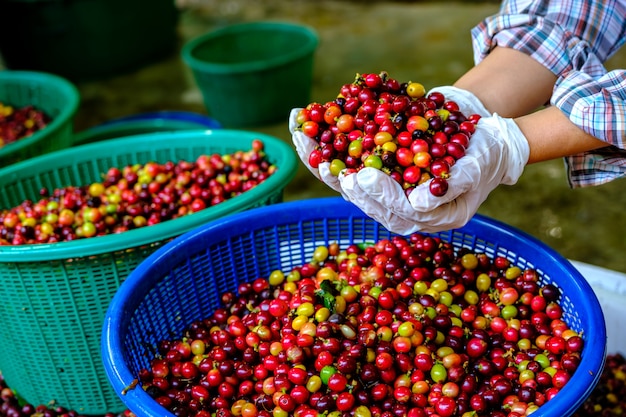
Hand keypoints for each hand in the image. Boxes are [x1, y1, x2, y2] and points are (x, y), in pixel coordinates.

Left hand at [289, 86, 488, 196]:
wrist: (482, 140)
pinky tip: (304, 127)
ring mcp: (385, 192)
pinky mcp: (375, 172)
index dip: (379, 194)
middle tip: (320, 156)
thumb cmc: (485, 154)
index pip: (398, 210)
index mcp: (427, 216)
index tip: (362, 176)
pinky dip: (324, 146)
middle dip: (337, 176)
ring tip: (300, 135)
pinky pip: (345, 162)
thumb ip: (452, 184)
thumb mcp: (477, 167)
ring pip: (346, 180)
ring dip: (320, 158)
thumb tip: (419, 202)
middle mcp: (401, 210)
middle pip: (363, 198)